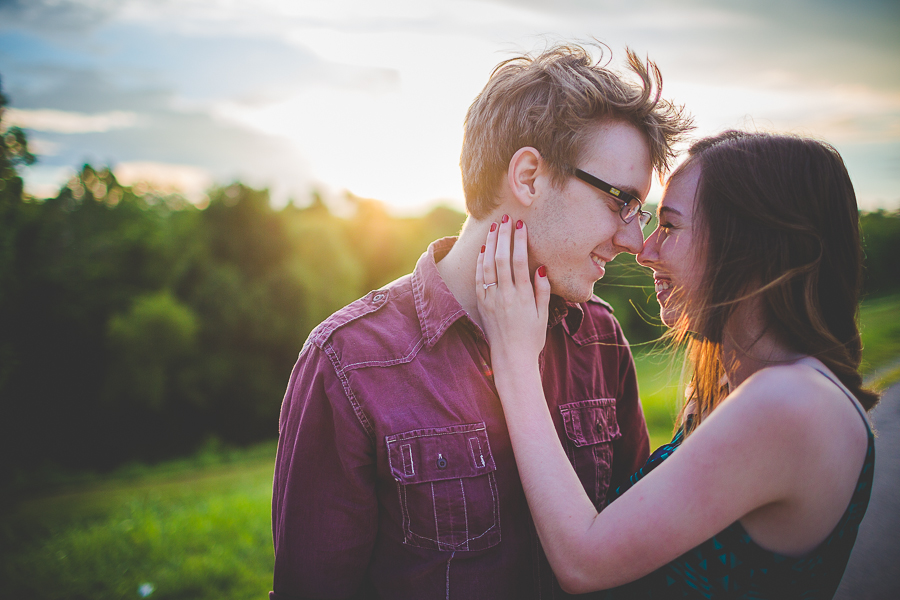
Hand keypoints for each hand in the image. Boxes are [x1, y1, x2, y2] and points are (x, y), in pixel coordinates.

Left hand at [475, 216, 550, 369]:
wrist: (511, 359)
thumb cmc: (532, 338)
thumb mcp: (543, 315)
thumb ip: (543, 290)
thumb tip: (542, 267)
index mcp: (523, 297)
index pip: (519, 262)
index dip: (519, 241)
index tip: (521, 226)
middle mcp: (505, 296)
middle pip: (502, 259)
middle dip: (504, 236)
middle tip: (507, 219)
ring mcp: (491, 299)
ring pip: (488, 265)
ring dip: (490, 244)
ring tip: (494, 228)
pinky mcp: (482, 304)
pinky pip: (479, 279)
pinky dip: (480, 262)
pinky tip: (483, 250)